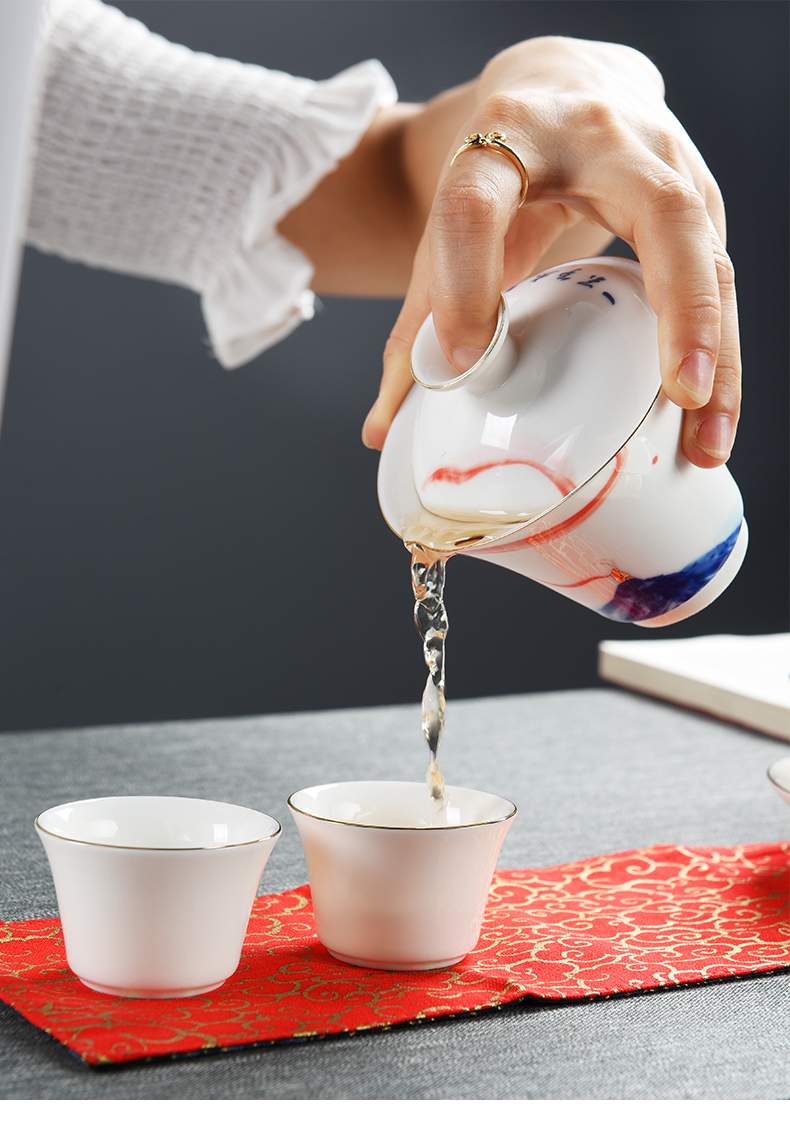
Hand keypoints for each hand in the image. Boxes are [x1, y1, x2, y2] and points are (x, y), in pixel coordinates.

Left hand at [361, 37, 739, 468]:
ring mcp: (666, 166)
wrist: (561, 91)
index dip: (466, 278)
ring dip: (717, 353)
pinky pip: (720, 281)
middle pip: (659, 210)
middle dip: (677, 303)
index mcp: (508, 136)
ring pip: (711, 256)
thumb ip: (420, 319)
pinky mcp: (700, 204)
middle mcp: (601, 140)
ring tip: (706, 440)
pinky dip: (720, 355)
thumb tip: (385, 425)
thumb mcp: (451, 221)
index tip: (465, 361)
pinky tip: (710, 422)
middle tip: (677, 390)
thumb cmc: (501, 169)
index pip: (480, 199)